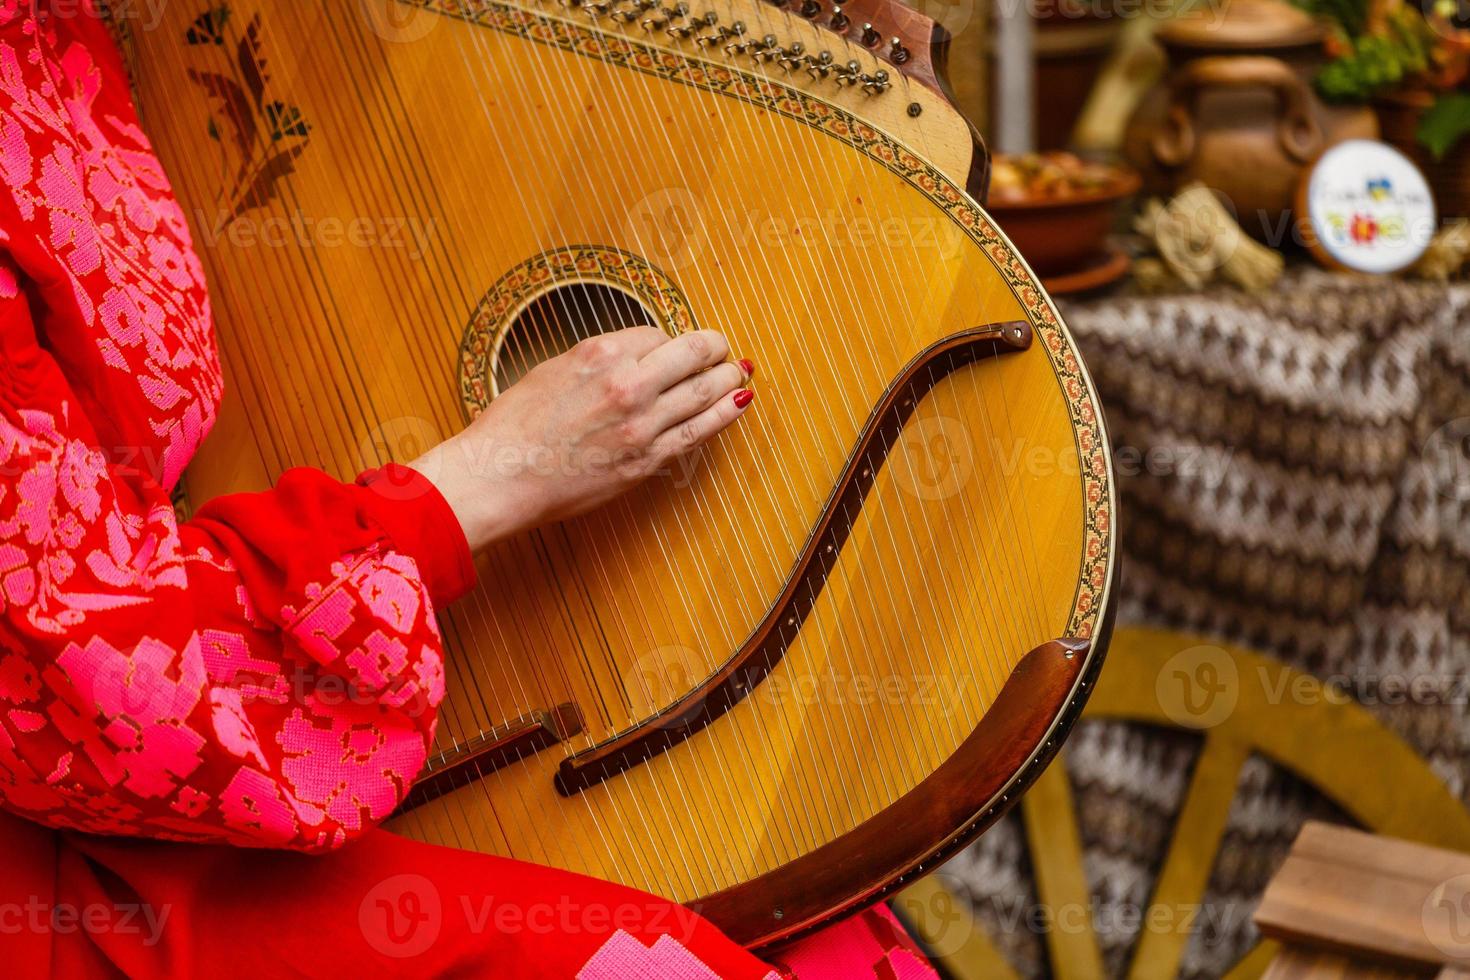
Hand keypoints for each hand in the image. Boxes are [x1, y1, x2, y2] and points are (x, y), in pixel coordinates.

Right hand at [412, 326, 754, 550]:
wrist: (498, 476)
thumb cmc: (513, 426)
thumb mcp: (551, 370)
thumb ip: (596, 361)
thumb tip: (630, 356)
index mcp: (599, 352)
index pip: (657, 334)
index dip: (668, 341)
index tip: (673, 348)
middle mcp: (626, 383)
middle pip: (691, 353)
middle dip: (713, 348)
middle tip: (722, 349)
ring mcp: (640, 424)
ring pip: (703, 391)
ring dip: (728, 378)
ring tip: (739, 372)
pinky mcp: (645, 460)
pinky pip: (698, 431)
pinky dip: (725, 414)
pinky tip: (740, 403)